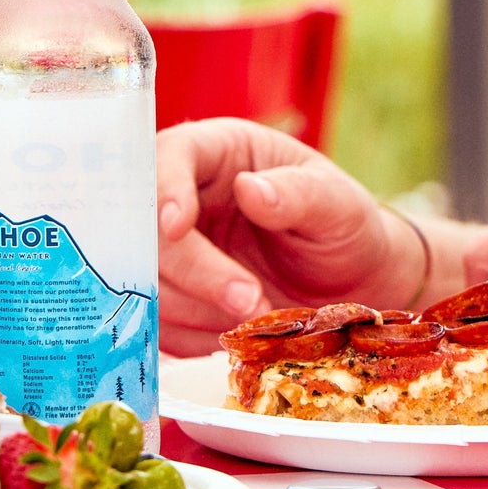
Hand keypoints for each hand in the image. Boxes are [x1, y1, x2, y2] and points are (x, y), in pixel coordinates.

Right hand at [157, 119, 424, 354]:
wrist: (344, 288)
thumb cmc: (343, 230)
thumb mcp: (339, 206)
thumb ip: (299, 195)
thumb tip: (249, 188)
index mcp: (218, 152)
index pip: (172, 154)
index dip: (164, 189)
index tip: (177, 226)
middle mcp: (179, 195)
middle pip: (145, 226)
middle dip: (192, 270)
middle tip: (249, 301)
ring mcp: (166, 248)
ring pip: (143, 279)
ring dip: (194, 310)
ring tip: (256, 320)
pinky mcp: (165, 294)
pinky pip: (154, 319)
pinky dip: (192, 336)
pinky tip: (233, 334)